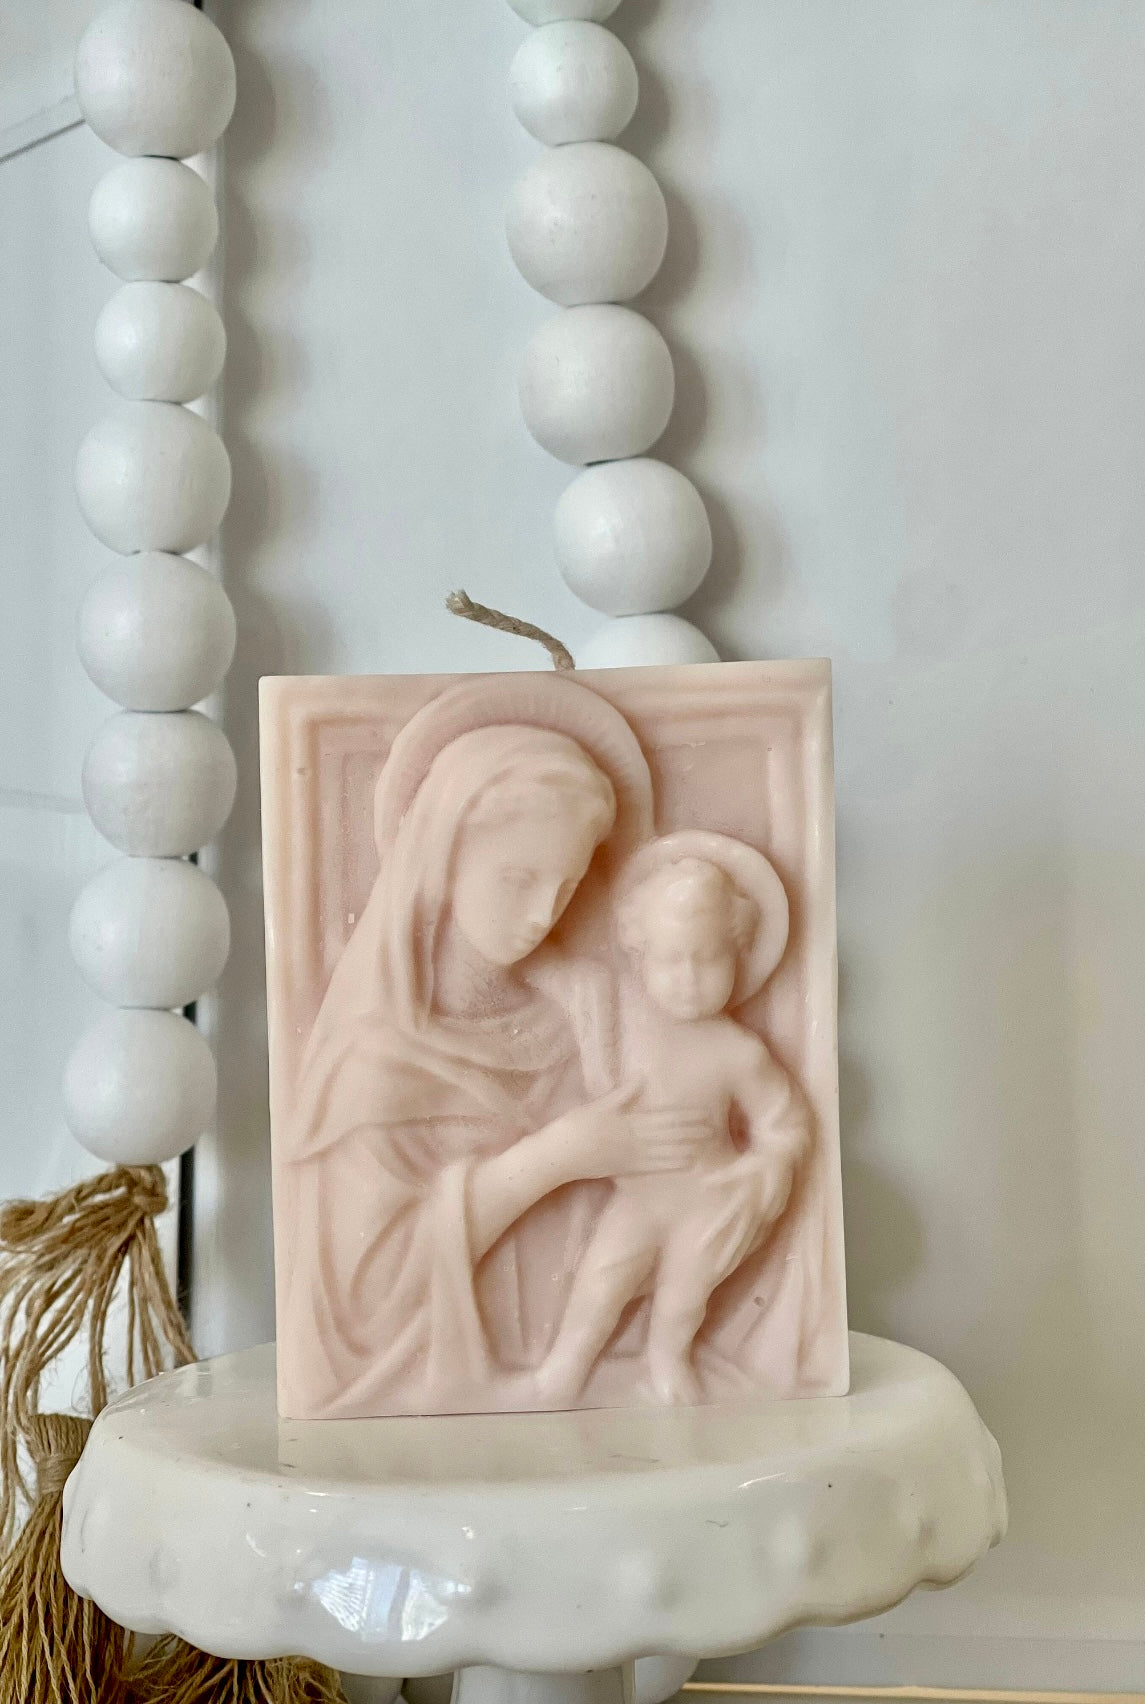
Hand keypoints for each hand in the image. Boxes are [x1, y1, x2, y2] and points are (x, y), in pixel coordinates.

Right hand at [551, 1084, 713, 1180]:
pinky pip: (655, 1167)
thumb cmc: (576, 1125)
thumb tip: (642, 1076)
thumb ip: (622, 1093)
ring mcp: (631, 1157)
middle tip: (715, 1128)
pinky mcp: (627, 1169)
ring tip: (708, 1145)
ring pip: (666, 1152)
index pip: (664, 1118)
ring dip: (687, 1148)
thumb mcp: (598, 1105)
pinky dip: (672, 1164)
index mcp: (628, 1121)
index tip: (705, 1112)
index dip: (685, 1116)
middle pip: (669, 1135)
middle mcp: (634, 1140)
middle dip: (692, 1132)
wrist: (560, 1155)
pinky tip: (687, 1163)